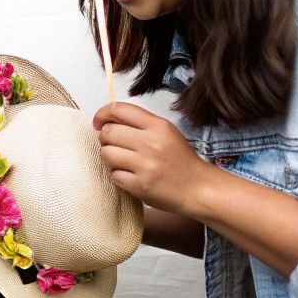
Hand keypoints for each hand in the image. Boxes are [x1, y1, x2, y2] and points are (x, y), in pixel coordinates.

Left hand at [93, 102, 211, 215]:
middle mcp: (151, 143)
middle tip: (114, 146)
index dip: (102, 114)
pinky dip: (117, 176)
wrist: (198, 188)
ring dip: (109, 158)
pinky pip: (113, 175)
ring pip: (106, 154)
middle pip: (108, 132)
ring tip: (121, 162)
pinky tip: (129, 176)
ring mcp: (145, 165)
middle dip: (105, 139)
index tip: (99, 122)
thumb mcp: (166, 133)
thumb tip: (107, 120)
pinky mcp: (140, 185)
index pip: (119, 109)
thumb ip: (140, 124)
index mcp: (158, 126)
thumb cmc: (180, 161)